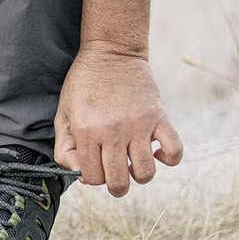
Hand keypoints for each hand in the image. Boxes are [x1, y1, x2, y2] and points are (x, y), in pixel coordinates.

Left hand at [54, 42, 183, 196]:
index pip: (93, 177)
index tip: (94, 168)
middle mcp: (113, 133)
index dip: (93, 178)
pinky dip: (169, 159)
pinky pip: (175, 150)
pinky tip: (156, 153)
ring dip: (139, 175)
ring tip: (132, 164)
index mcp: (87, 132)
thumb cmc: (84, 84)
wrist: (111, 52)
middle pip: (118, 181)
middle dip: (115, 187)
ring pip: (145, 172)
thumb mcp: (63, 113)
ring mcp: (139, 126)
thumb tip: (80, 173)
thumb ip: (65, 147)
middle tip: (115, 177)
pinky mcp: (159, 117)